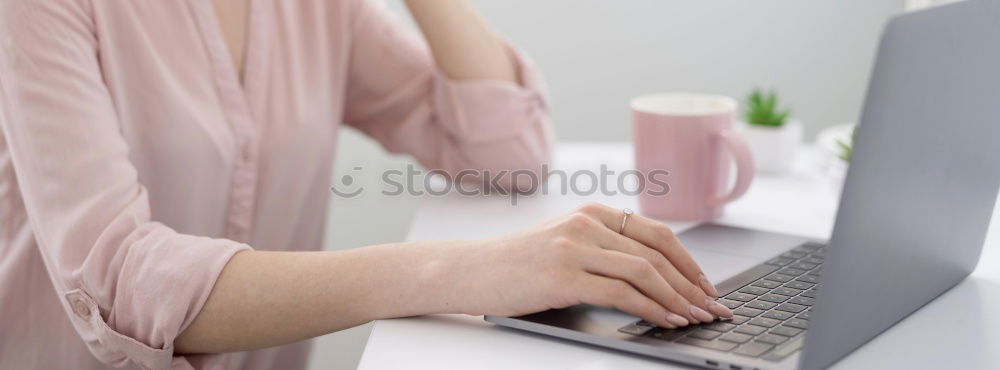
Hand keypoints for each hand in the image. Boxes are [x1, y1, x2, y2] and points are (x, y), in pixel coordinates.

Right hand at [443, 203, 732, 327]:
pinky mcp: (563, 276)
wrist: (466, 271)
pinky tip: (665, 321)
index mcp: (591, 213)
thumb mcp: (562, 243)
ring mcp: (574, 248)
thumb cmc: (514, 264)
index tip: (707, 286)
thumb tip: (654, 277)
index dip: (688, 262)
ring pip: (645, 272)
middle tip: (714, 307)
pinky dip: (651, 309)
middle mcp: (586, 224)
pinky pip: (621, 293)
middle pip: (658, 253)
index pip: (657, 234)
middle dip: (692, 284)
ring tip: (696, 318)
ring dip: (678, 299)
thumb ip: (602, 249)